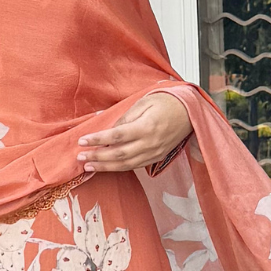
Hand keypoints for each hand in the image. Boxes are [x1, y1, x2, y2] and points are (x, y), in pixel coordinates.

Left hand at [77, 91, 191, 172]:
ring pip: (126, 165)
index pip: (116, 136)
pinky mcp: (156, 158)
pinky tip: (106, 166)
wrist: (191, 113)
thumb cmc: (167, 103)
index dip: (98, 140)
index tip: (82, 141)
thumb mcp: (144, 103)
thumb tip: (107, 130)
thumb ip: (125, 118)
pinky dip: (118, 168)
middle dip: (98, 156)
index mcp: (146, 127)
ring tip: (89, 166)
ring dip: (105, 166)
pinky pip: (135, 166)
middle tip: (80, 157)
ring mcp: (154, 153)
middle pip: (119, 154)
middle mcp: (150, 143)